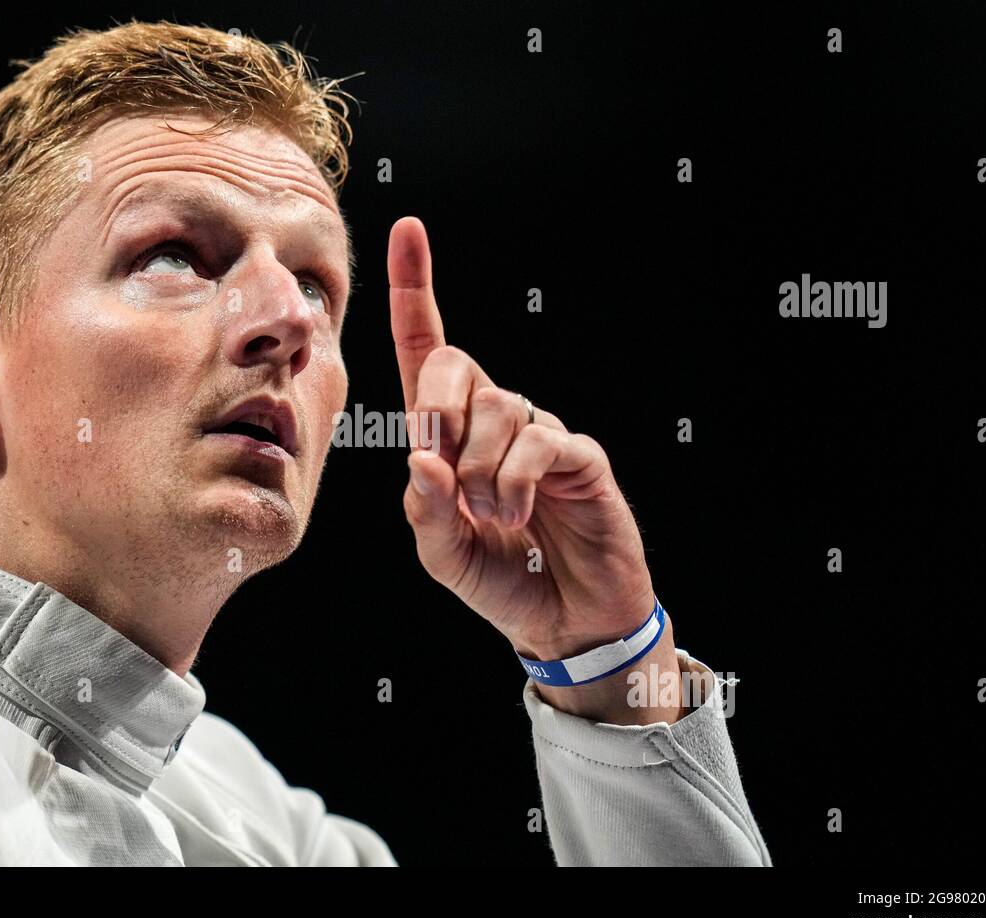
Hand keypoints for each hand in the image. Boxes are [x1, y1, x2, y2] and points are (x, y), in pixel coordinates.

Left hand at [388, 217, 657, 660]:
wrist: (565, 621)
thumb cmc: (500, 580)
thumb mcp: (442, 554)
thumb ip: (425, 510)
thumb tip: (422, 455)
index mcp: (450, 436)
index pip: (427, 349)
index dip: (416, 290)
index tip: (408, 228)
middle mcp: (493, 421)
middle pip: (453, 364)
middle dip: (435, 410)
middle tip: (441, 465)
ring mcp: (538, 432)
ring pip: (497, 406)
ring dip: (479, 468)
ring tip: (491, 515)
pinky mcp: (577, 453)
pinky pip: (538, 439)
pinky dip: (513, 480)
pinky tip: (515, 514)